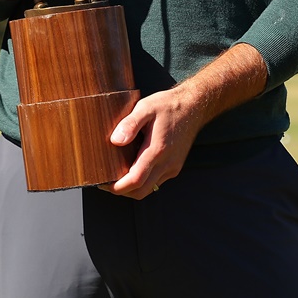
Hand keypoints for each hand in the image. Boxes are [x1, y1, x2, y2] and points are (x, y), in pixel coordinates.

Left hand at [100, 44, 267, 199]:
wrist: (194, 106)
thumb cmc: (168, 105)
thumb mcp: (146, 107)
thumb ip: (130, 124)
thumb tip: (115, 141)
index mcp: (157, 150)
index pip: (135, 180)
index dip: (117, 187)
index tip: (103, 184)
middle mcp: (167, 163)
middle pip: (141, 191)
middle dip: (122, 191)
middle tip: (106, 182)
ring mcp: (172, 167)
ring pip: (149, 188)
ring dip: (132, 187)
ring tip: (116, 176)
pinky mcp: (175, 166)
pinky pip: (157, 181)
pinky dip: (143, 181)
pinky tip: (132, 168)